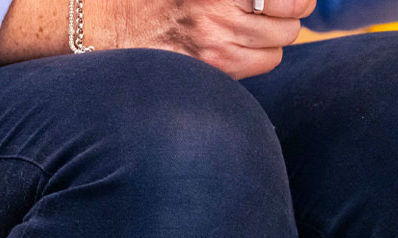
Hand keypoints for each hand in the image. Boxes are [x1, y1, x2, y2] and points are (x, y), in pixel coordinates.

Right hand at [0, 0, 315, 78]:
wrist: (105, 22)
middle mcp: (221, 11)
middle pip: (292, 17)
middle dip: (286, 13)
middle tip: (267, 9)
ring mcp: (217, 44)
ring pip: (280, 44)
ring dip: (271, 36)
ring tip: (245, 27)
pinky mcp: (211, 69)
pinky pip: (260, 65)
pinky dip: (256, 57)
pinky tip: (234, 46)